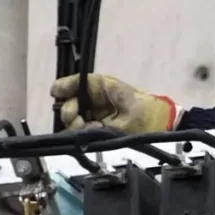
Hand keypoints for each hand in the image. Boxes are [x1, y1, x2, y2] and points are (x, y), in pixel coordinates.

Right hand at [50, 73, 181, 133]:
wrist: (159, 126)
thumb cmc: (145, 112)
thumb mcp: (124, 106)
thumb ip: (101, 110)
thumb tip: (82, 120)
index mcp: (101, 86)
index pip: (77, 82)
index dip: (64, 86)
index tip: (55, 93)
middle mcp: (94, 98)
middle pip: (71, 101)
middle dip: (69, 110)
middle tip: (75, 119)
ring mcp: (94, 113)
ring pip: (73, 116)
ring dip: (75, 123)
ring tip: (88, 127)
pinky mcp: (96, 127)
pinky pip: (81, 129)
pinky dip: (83, 132)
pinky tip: (93, 131)